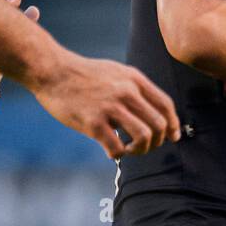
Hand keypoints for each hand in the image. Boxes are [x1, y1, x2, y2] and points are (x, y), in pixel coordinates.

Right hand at [27, 50, 180, 158]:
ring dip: (141, 150)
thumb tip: (153, 111)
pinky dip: (119, 154)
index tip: (173, 137)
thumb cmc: (83, 75)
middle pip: (159, 124)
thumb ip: (135, 89)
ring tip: (131, 150)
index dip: (174, 124)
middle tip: (146, 146)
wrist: (51, 71)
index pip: (166, 105)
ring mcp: (110, 107)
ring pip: (144, 136)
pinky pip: (117, 147)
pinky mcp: (93, 122)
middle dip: (158, 141)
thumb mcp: (116, 72)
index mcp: (135, 80)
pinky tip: (112, 150)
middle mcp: (127, 92)